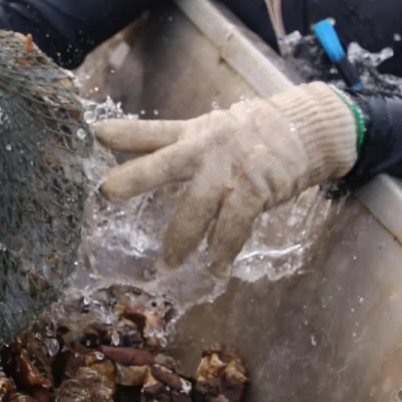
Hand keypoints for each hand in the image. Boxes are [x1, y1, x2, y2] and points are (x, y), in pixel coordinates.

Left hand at [93, 82, 359, 271]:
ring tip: (167, 262)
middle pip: (166, 163)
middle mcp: (207, 148)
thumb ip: (178, 145)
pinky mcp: (254, 190)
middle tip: (107, 191)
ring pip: (198, 206)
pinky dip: (222, 252)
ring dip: (181, 237)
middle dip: (136, 177)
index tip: (96, 134)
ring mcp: (230, 170)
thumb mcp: (212, 130)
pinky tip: (214, 271)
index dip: (125, 133)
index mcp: (193, 134)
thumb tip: (137, 158)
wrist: (305, 130)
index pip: (154, 132)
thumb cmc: (252, 135)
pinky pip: (234, 228)